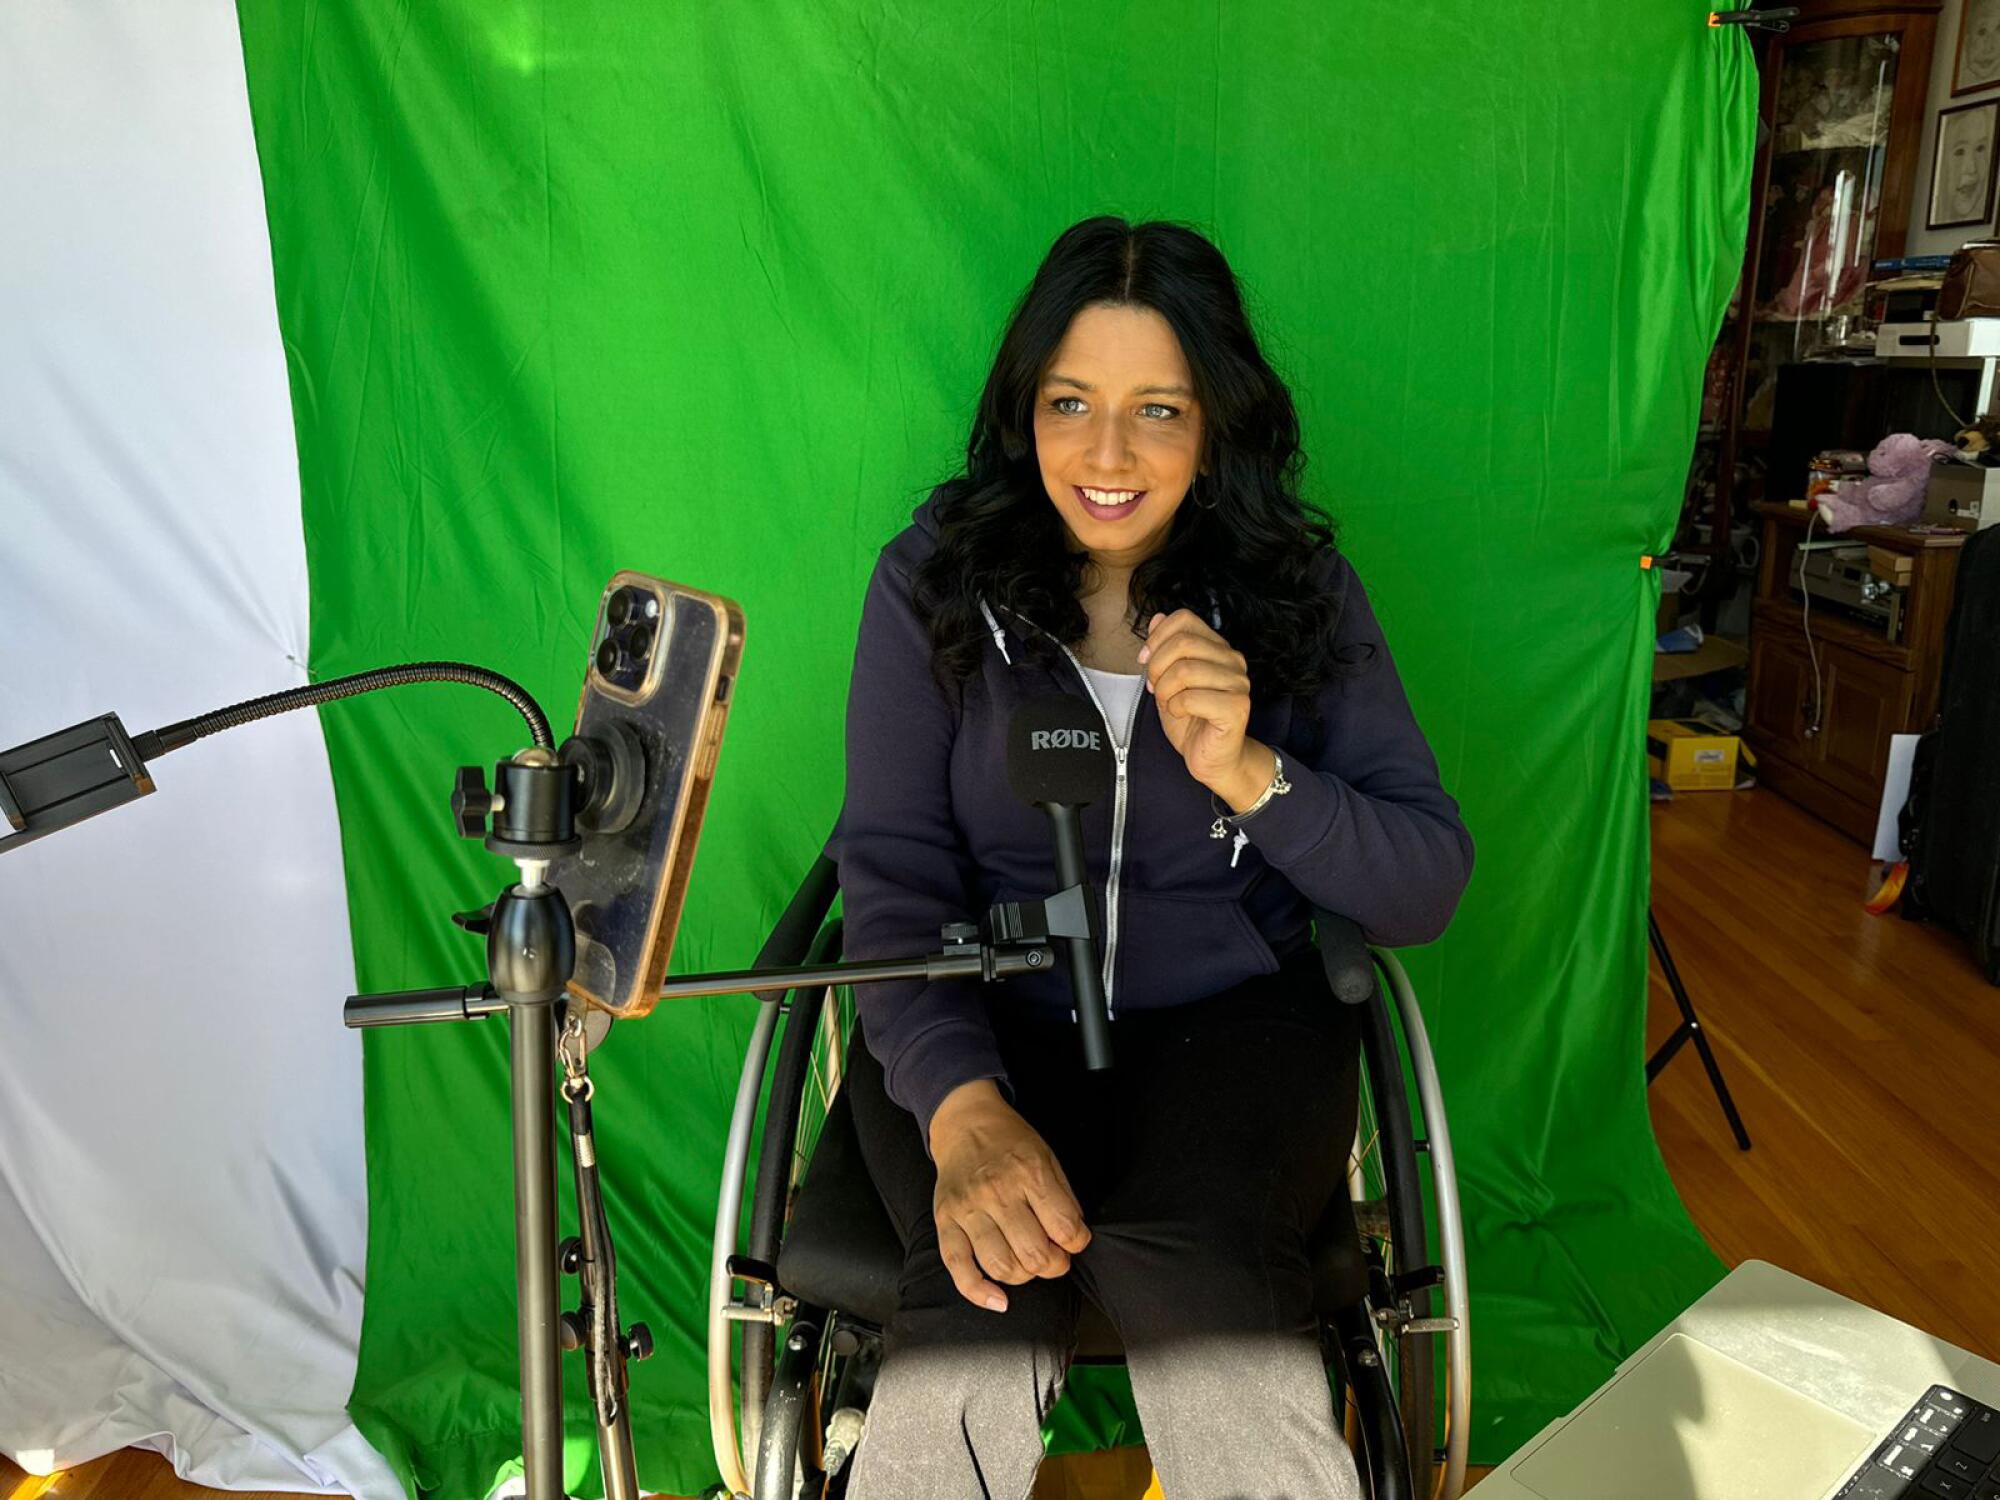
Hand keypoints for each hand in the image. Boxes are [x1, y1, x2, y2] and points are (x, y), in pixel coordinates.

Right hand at [928, 1081, 1091, 1312]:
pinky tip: (998, 1300)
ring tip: (1029, 1265)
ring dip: (1024, 1277)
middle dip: (1054, 1265)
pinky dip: (979, 1292)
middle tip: (1055, 1257)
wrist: (965, 1122)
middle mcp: (997, 1192)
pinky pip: (958, 1266)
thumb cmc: (1010, 1141)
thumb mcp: (1048, 1157)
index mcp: (1030, 1174)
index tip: (1074, 1240)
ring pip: (1001, 1266)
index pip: (1065, 1229)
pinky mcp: (945, 1220)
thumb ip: (1063, 1198)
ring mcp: (968, 1208)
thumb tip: (1073, 1239)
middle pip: (1034, 1255)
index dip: (1077, 1243)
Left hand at [1138, 609, 1256, 792]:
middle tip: (1154, 688)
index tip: (1145, 660)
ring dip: (1164, 691)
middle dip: (1157, 666)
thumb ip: (1164, 649)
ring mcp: (1238, 683)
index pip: (1185, 619)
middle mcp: (1233, 660)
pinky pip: (1191, 698)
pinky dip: (1175, 708)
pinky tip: (1181, 715)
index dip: (1157, 637)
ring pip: (1184, 670)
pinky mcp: (1237, 707)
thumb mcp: (1168, 680)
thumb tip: (1157, 618)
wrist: (1212, 759)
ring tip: (1169, 704)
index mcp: (1218, 648)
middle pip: (1183, 642)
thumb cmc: (1192, 721)